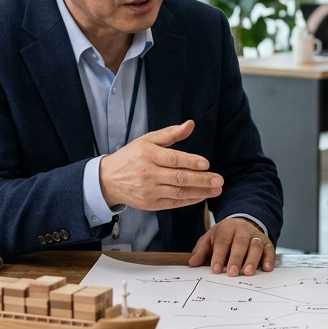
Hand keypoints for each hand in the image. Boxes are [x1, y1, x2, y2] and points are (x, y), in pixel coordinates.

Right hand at [99, 121, 222, 210]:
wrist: (108, 180)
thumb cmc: (131, 156)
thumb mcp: (147, 140)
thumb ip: (170, 134)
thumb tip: (190, 124)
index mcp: (148, 155)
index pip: (172, 159)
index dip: (190, 161)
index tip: (206, 164)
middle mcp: (148, 174)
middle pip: (178, 178)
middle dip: (201, 180)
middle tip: (219, 180)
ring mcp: (149, 191)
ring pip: (178, 193)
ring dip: (200, 192)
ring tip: (216, 189)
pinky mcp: (150, 204)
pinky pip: (173, 203)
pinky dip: (189, 200)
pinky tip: (201, 197)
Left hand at [189, 217, 274, 275]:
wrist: (243, 223)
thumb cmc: (224, 235)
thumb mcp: (210, 239)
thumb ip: (201, 250)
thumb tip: (193, 263)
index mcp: (227, 228)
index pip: (222, 241)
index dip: (219, 256)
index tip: (216, 270)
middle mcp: (243, 231)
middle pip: (240, 243)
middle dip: (236, 258)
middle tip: (232, 273)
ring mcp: (256, 236)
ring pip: (255, 246)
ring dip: (252, 260)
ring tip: (248, 272)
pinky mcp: (267, 243)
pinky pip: (270, 250)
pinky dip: (269, 259)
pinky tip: (267, 268)